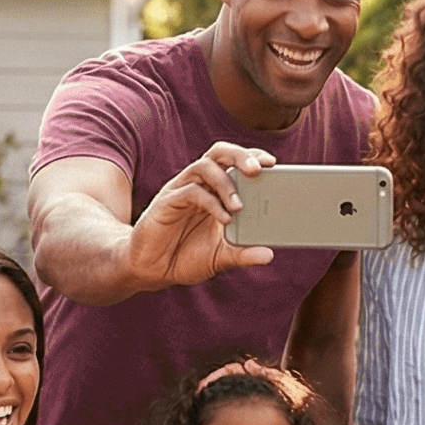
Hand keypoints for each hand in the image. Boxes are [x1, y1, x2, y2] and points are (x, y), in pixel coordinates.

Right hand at [125, 144, 276, 288]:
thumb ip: (242, 254)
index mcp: (214, 191)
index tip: (273, 163)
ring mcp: (182, 190)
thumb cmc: (186, 258)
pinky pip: (190, 191)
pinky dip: (210, 202)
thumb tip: (268, 255)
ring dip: (226, 183)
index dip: (252, 156)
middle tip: (259, 171)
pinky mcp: (167, 201)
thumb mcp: (220, 258)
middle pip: (219, 153)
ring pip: (204, 166)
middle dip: (240, 156)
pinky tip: (224, 219)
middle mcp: (199, 185)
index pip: (234, 162)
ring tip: (240, 207)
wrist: (152, 270)